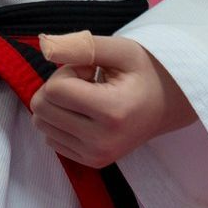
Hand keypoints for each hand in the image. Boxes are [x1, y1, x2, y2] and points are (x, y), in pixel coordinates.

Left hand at [30, 32, 196, 169]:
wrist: (167, 105)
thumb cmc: (144, 72)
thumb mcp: (119, 50)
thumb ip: (81, 46)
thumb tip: (46, 47)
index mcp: (111, 112)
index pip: (54, 89)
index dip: (66, 71)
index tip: (90, 70)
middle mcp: (102, 141)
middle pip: (42, 107)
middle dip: (58, 86)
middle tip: (87, 83)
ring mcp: (96, 156)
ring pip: (41, 123)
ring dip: (58, 104)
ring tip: (87, 97)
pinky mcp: (91, 162)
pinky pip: (50, 138)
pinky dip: (60, 121)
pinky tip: (85, 113)